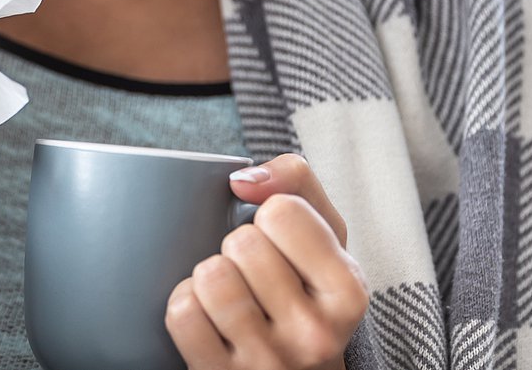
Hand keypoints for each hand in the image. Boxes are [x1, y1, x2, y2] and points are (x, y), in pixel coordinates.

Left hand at [165, 153, 367, 369]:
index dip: (269, 217)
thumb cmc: (307, 291)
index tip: (280, 242)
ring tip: (233, 293)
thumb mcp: (324, 234)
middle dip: (239, 247)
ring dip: (211, 276)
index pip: (282, 211)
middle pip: (243, 243)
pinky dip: (186, 304)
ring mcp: (269, 362)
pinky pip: (183, 313)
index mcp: (348, 290)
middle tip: (255, 274)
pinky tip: (209, 317)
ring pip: (211, 277)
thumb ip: (295, 181)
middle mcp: (316, 334)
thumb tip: (242, 180)